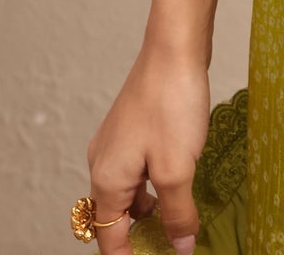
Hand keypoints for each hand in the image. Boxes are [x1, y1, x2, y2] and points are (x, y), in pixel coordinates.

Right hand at [84, 41, 210, 253]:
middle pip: (115, 216)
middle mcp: (103, 163)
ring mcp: (116, 143)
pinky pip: (137, 169)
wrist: (173, 48)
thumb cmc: (171, 105)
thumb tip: (180, 248)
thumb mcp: (177, 168)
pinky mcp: (132, 128)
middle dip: (139, 236)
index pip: (108, 238)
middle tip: (171, 244)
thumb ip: (177, 213)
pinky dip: (153, 184)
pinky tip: (179, 180)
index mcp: (107, 180)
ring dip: (149, 210)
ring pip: (128, 192)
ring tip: (180, 218)